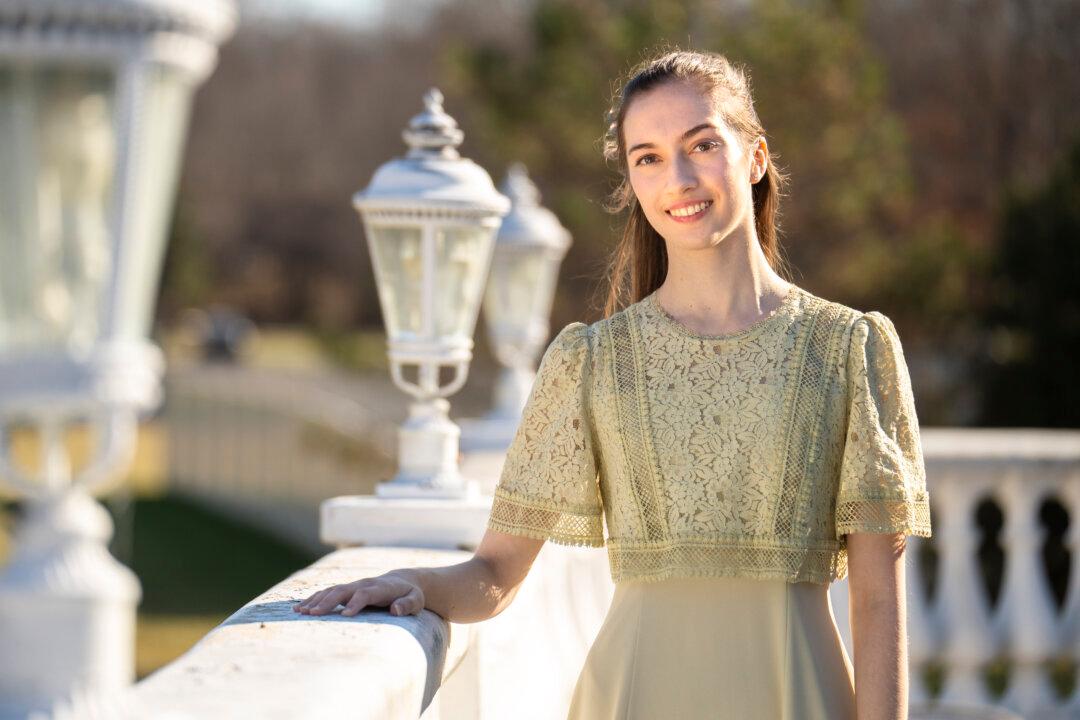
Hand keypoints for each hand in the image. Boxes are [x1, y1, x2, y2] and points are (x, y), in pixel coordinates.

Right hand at [291, 571, 424, 616]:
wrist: (403, 581)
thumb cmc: (411, 595)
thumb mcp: (416, 600)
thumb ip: (408, 605)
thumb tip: (396, 610)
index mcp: (381, 588)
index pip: (366, 593)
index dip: (356, 603)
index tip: (346, 615)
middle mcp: (364, 584)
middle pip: (343, 590)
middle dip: (328, 601)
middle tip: (313, 614)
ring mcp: (354, 585)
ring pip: (332, 590)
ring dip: (316, 600)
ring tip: (300, 612)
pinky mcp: (347, 590)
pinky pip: (327, 592)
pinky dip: (313, 599)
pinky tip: (299, 608)